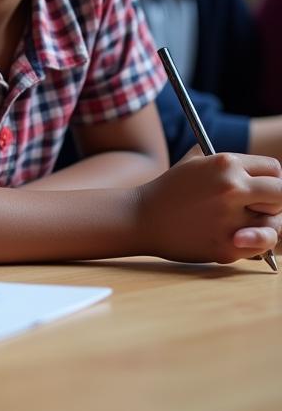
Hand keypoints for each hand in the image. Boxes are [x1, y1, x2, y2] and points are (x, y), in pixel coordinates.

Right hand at [137, 153, 281, 263]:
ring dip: (266, 225)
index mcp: (225, 164)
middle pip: (281, 195)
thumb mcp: (196, 163)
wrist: (142, 217)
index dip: (271, 180)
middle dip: (274, 201)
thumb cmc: (171, 190)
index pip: (274, 170)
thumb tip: (265, 172)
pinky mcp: (229, 246)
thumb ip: (230, 164)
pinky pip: (261, 247)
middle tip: (257, 206)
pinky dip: (253, 244)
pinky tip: (237, 237)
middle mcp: (232, 188)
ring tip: (248, 223)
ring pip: (275, 223)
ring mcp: (231, 218)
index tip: (262, 188)